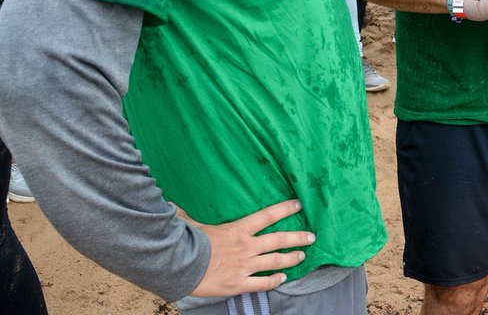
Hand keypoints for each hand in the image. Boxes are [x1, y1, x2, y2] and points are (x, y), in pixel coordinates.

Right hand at [180, 199, 314, 298]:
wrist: (180, 268)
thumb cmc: (186, 244)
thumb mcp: (192, 224)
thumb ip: (190, 215)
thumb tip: (176, 205)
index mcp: (238, 229)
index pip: (267, 215)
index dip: (285, 209)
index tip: (298, 204)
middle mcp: (246, 247)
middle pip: (279, 239)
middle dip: (298, 237)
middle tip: (312, 236)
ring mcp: (245, 266)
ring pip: (275, 261)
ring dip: (291, 258)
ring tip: (302, 255)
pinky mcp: (239, 284)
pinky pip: (262, 283)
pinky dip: (274, 281)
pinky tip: (283, 278)